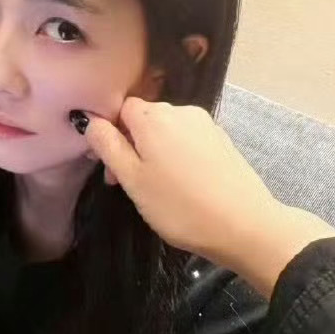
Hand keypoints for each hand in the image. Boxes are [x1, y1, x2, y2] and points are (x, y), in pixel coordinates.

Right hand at [86, 99, 334, 294]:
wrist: (244, 225)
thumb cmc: (180, 205)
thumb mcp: (133, 179)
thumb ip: (108, 146)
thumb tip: (90, 120)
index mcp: (154, 117)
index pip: (121, 108)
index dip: (110, 135)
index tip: (111, 170)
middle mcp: (181, 111)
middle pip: (145, 119)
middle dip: (132, 145)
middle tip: (129, 185)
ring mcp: (206, 125)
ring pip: (167, 131)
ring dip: (155, 153)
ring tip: (157, 189)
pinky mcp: (222, 141)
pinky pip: (188, 141)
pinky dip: (177, 157)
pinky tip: (183, 186)